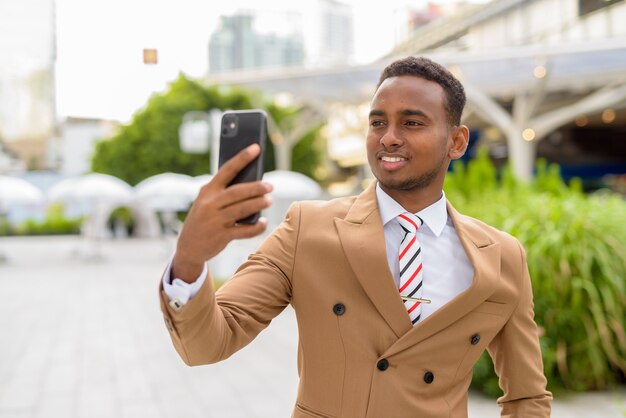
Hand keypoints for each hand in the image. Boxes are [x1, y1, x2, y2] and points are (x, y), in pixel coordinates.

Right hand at [172, 144, 272, 281]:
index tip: (256, 148)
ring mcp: (215, 220)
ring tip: (269, 201)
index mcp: (208, 190)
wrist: (188, 246)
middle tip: (270, 186)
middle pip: (238, 191)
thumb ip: (224, 193)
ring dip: (258, 204)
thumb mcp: (207, 202)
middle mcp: (210, 203)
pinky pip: (244, 230)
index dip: (242, 158)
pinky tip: (263, 222)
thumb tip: (253, 185)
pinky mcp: (221, 235)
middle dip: (256, 187)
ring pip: (242, 209)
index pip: (227, 170)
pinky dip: (256, 227)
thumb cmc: (204, 218)